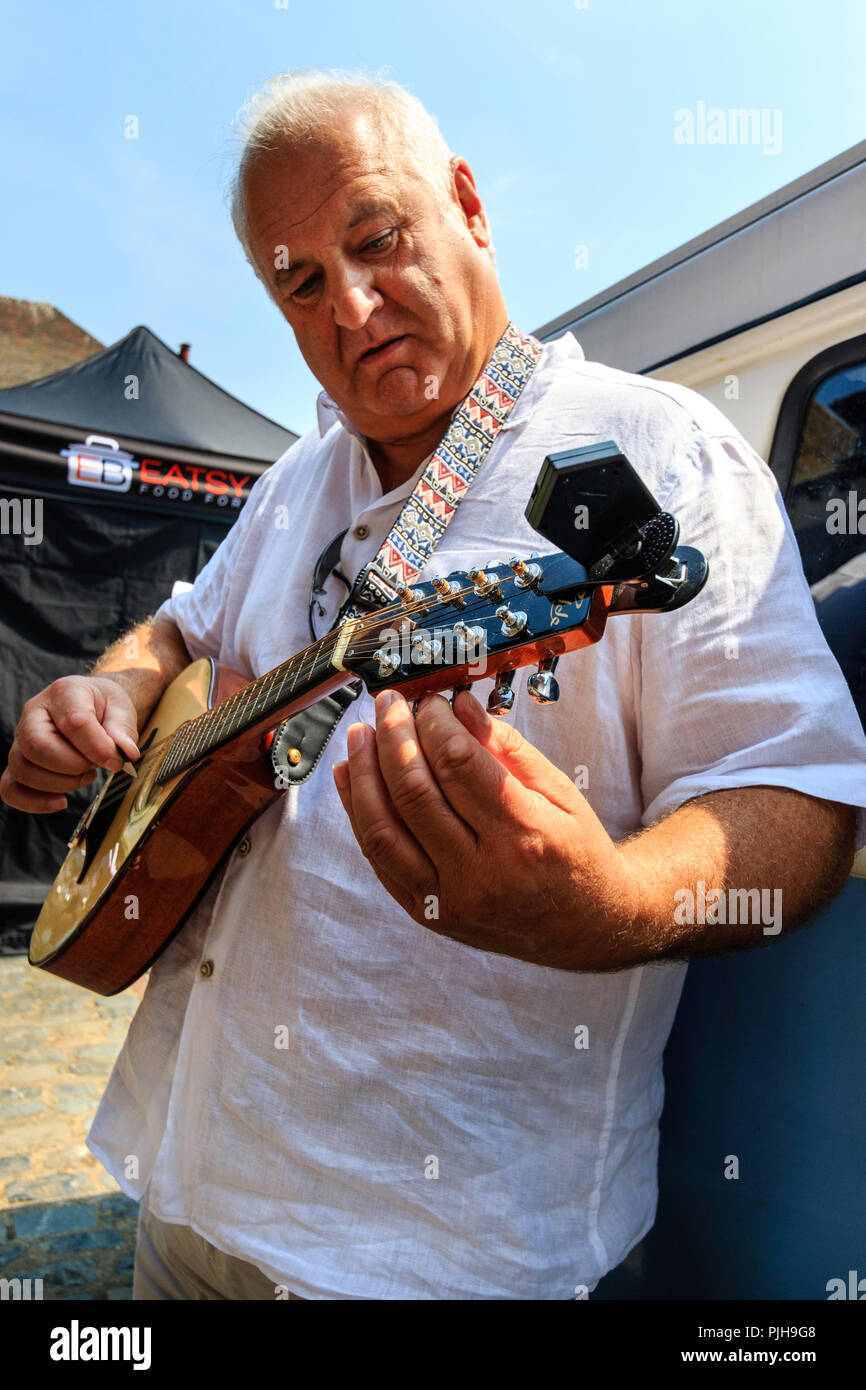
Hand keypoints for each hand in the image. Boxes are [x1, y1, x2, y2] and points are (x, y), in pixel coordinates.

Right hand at [1, 676, 140, 814]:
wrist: (93, 707)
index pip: (73, 721)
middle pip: (37, 747)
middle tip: (96, 766)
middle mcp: (34, 713)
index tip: (116, 760)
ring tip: (86, 775)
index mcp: (64, 693)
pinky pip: (10, 787)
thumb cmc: (104, 707)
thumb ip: (123, 730)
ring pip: (22, 769)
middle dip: (74, 766)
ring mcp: (21, 738)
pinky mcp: (19, 761)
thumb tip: (126, 753)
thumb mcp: (122, 709)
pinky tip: (61, 802)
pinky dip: (33, 801)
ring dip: (60, 783)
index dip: (96, 747)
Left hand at [332, 688, 639, 970]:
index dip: (434, 724)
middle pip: (416, 794)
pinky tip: (352, 777)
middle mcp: (483, 873)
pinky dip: (358, 813)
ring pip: (384, 830)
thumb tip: (459, 706)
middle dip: (394, 737)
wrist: (584, 927)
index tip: (430, 701)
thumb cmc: (574, 852)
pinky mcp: (427, 913)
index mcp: (524, 835)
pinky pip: (379, 859)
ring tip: (360, 734)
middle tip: (389, 704)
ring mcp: (449, 899)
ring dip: (364, 774)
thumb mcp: (560, 793)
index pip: (459, 766)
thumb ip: (508, 749)